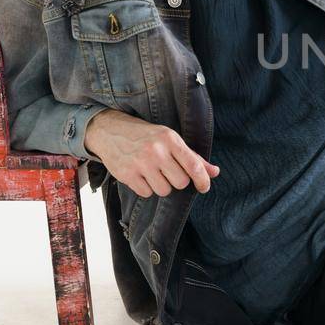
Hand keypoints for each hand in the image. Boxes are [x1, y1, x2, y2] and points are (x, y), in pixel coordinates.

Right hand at [84, 109, 219, 197]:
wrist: (110, 131)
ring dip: (161, 185)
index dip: (203, 180)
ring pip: (164, 190)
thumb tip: (214, 172)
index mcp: (170, 139)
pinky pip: (146, 193)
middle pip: (180, 182)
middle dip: (176, 180)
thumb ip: (192, 157)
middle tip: (167, 171)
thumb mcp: (170, 139)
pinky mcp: (127, 174)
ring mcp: (140, 163)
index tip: (204, 187)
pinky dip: (146, 188)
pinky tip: (140, 175)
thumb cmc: (146, 136)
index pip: (194, 165)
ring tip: (152, 172)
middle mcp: (156, 151)